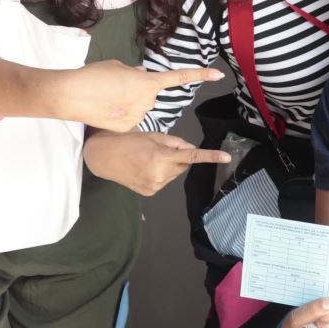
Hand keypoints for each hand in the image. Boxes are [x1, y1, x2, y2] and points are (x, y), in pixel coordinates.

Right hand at [57, 61, 222, 132]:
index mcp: (147, 81)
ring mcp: (140, 116)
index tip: (218, 75)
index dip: (199, 75)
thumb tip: (141, 75)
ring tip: (108, 102)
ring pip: (140, 109)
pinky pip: (132, 121)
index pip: (178, 78)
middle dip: (138, 94)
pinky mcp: (130, 128)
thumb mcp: (116, 67)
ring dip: (129, 106)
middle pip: (150, 97)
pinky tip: (107, 113)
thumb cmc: (93, 76)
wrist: (71, 95)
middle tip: (116, 90)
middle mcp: (148, 100)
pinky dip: (122, 118)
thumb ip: (133, 73)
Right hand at [82, 130, 230, 195]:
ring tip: (149, 159)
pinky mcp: (150, 192)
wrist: (102, 157)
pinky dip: (161, 174)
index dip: (211, 156)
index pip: (192, 157)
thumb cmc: (126, 141)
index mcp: (160, 157)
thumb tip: (191, 149)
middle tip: (160, 150)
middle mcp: (159, 174)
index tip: (226, 157)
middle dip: (178, 158)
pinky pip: (164, 181)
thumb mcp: (152, 135)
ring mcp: (155, 186)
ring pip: (174, 174)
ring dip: (169, 166)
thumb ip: (175, 142)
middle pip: (183, 165)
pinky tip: (145, 168)